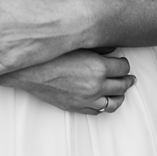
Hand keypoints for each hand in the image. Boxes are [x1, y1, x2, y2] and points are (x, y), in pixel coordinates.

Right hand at [0, 50, 136, 114]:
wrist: (27, 70)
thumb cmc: (48, 54)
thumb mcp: (76, 44)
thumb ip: (97, 46)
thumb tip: (111, 49)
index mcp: (98, 67)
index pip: (123, 67)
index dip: (124, 63)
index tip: (122, 61)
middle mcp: (96, 85)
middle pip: (122, 85)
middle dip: (127, 79)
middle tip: (129, 76)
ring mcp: (86, 98)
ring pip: (114, 102)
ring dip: (120, 95)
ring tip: (120, 90)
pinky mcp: (76, 106)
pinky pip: (97, 111)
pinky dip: (103, 105)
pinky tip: (102, 99)